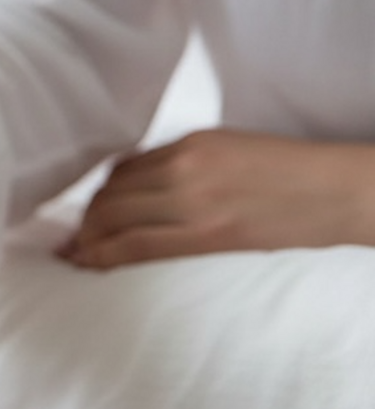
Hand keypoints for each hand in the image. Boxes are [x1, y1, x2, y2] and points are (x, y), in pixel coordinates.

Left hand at [62, 129, 374, 269]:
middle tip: (72, 237)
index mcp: (193, 145)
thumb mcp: (232, 149)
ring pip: (117, 221)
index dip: (100, 191)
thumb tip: (142, 186)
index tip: (88, 208)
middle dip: (87, 218)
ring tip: (74, 255)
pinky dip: (107, 256)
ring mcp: (195, 204)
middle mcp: (186, 170)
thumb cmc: (290, 171)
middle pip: (112, 194)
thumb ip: (187, 162)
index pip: (124, 168)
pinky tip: (90, 263)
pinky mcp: (208, 237)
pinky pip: (141, 248)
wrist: (336, 191)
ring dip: (88, 239)